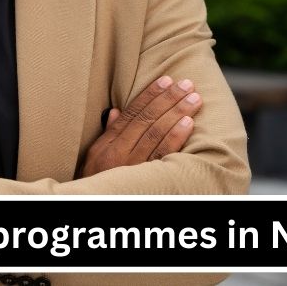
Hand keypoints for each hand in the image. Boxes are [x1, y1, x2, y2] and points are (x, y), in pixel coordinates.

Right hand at [78, 76, 201, 177]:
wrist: (92, 206)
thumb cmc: (96, 182)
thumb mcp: (94, 158)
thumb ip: (108, 134)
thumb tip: (115, 111)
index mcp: (106, 144)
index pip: (131, 113)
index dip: (150, 95)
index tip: (166, 80)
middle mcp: (118, 153)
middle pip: (146, 119)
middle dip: (168, 99)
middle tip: (186, 84)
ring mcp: (132, 166)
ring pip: (156, 134)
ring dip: (177, 113)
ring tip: (193, 99)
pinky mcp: (145, 180)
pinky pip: (163, 155)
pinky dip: (176, 138)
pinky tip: (188, 123)